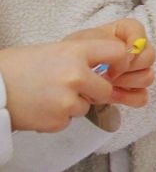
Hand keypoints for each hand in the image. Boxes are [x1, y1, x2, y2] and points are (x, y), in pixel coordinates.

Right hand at [0, 39, 124, 131]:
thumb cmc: (20, 66)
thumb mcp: (55, 50)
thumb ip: (82, 58)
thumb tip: (109, 67)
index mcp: (75, 51)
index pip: (117, 52)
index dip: (119, 62)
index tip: (113, 68)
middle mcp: (75, 75)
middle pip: (106, 89)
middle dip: (95, 92)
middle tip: (73, 88)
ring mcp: (67, 100)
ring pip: (87, 107)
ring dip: (73, 104)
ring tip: (48, 95)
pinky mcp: (57, 121)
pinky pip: (69, 120)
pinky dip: (57, 117)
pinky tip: (40, 107)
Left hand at [65, 18, 154, 107]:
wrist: (61, 77)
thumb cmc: (72, 55)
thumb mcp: (84, 42)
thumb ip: (108, 43)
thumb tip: (128, 57)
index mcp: (124, 33)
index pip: (139, 31)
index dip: (132, 43)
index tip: (115, 54)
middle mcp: (135, 51)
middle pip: (149, 57)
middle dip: (128, 67)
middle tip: (108, 72)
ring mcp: (135, 72)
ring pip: (147, 77)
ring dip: (127, 82)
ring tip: (108, 83)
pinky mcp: (132, 91)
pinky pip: (142, 96)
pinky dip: (129, 98)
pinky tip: (113, 96)